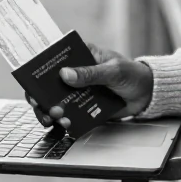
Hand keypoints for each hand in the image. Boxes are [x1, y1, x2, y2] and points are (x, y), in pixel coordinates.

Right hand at [24, 42, 153, 129]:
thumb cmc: (132, 74)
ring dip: (51, 111)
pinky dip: (65, 121)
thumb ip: (90, 73)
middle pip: (48, 85)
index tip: (33, 85)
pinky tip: (66, 125)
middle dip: (41, 97)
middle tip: (43, 107)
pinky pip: (70, 115)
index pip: (53, 60)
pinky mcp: (84, 107)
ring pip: (56, 102)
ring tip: (56, 118)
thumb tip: (66, 74)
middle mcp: (76, 73)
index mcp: (81, 55)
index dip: (38, 71)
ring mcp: (78, 92)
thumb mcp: (113, 71)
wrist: (148, 94)